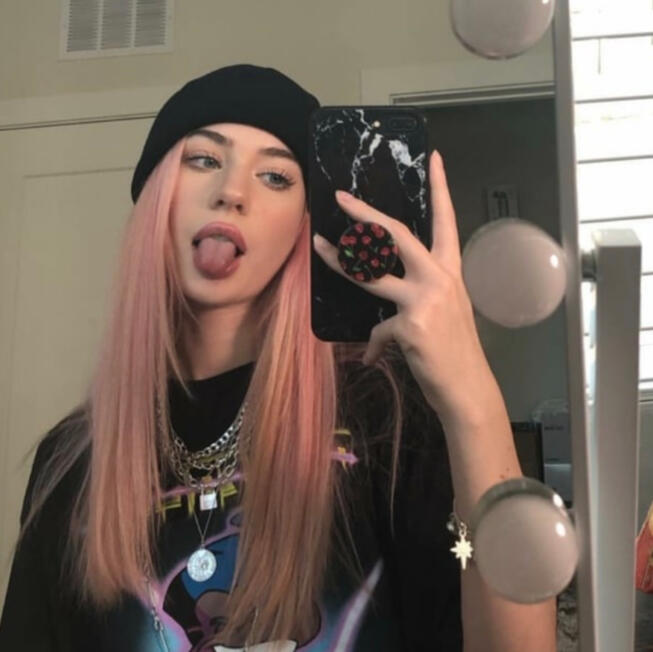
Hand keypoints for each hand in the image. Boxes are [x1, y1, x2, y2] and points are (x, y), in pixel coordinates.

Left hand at [312, 150, 491, 417]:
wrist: (467, 388)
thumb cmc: (455, 351)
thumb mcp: (442, 315)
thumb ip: (413, 301)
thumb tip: (380, 319)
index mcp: (450, 272)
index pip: (446, 221)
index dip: (440, 188)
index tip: (434, 157)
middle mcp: (440, 278)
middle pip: (398, 234)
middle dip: (367, 213)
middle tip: (342, 196)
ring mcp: (425, 299)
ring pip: (372, 271)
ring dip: (341, 260)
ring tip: (319, 246)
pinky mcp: (410, 324)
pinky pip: (378, 330)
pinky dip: (375, 345)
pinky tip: (375, 358)